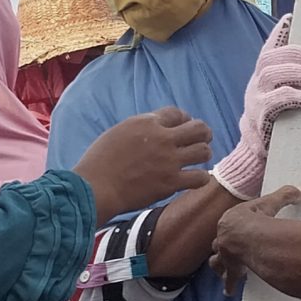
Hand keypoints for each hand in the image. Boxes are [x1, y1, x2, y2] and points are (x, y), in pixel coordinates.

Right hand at [73, 107, 215, 221]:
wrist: (95, 187)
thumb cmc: (99, 161)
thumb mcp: (118, 132)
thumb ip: (140, 129)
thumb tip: (154, 130)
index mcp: (146, 122)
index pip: (178, 113)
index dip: (185, 119)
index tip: (184, 127)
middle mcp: (162, 138)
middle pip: (198, 128)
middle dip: (203, 133)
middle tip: (201, 140)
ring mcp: (169, 161)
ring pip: (204, 151)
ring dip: (204, 154)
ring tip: (199, 160)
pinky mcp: (171, 182)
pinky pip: (200, 177)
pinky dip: (200, 177)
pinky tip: (194, 179)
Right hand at [210, 16, 300, 199]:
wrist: (255, 159)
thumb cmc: (278, 127)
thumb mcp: (283, 102)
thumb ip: (293, 84)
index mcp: (261, 78)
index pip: (268, 50)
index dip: (278, 35)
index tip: (291, 19)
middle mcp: (255, 86)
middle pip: (268, 59)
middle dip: (291, 53)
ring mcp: (254, 103)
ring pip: (268, 75)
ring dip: (292, 70)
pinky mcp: (258, 121)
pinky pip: (271, 103)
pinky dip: (289, 96)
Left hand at [210, 186, 300, 291]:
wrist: (248, 235)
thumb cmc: (257, 218)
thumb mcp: (271, 203)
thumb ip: (286, 195)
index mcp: (230, 222)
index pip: (229, 226)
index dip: (232, 230)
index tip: (237, 233)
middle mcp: (224, 239)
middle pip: (219, 244)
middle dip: (223, 248)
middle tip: (229, 253)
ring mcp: (226, 256)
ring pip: (217, 262)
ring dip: (221, 266)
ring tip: (224, 272)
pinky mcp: (232, 270)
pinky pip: (230, 280)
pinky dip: (230, 285)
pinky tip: (229, 292)